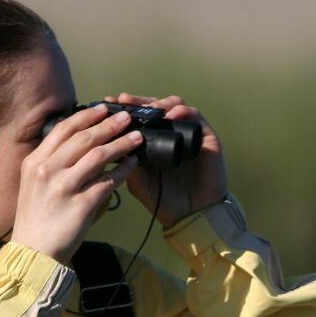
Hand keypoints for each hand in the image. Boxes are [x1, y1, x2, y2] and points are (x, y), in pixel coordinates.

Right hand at [11, 105, 142, 263]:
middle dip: (109, 125)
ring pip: (98, 156)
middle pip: (84, 139)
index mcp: (34, 162)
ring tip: (136, 138)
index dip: (86, 116)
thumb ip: (51, 163)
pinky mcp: (81, 205)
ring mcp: (64, 187)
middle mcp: (47, 170)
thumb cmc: (37, 218)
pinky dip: (122, 171)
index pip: (63, 130)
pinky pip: (107, 182)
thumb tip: (79, 143)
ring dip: (120, 144)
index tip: (103, 109)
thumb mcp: (33, 184)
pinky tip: (132, 164)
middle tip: (127, 118)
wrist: (35, 252)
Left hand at [104, 93, 227, 227]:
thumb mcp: (137, 180)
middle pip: (156, 106)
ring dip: (161, 102)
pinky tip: (171, 115)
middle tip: (126, 101)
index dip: (126, 108)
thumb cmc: (164, 200)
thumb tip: (111, 140)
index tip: (110, 104)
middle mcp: (170, 134)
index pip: (140, 117)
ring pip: (175, 106)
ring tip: (149, 109)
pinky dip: (183, 111)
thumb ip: (126, 162)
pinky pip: (195, 117)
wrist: (190, 215)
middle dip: (140, 101)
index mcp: (153, 142)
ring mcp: (188, 134)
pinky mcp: (206, 137)